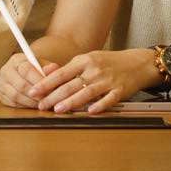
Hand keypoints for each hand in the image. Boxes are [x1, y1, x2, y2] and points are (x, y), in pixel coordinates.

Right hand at [0, 52, 49, 108]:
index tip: (51, 88)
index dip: (39, 80)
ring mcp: (1, 84)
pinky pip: (13, 103)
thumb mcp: (42, 65)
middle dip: (37, 94)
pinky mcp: (1, 95)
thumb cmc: (35, 69)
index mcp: (16, 59)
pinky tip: (35, 105)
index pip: (26, 70)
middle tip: (49, 99)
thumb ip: (48, 67)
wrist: (22, 74)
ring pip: (16, 95)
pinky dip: (26, 106)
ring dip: (32, 102)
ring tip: (43, 103)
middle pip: (21, 84)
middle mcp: (5, 70)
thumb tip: (55, 68)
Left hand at [27, 48, 156, 113]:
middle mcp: (94, 69)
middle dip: (53, 96)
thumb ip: (71, 69)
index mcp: (84, 61)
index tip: (33, 91)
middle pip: (70, 85)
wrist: (137, 63)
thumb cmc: (108, 62)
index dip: (45, 83)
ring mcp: (107, 80)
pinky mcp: (120, 91)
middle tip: (41, 105)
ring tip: (58, 110)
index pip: (60, 73)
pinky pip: (108, 99)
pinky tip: (90, 111)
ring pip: (86, 93)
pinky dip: (99, 105)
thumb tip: (49, 77)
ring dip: (71, 102)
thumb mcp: (88, 59)